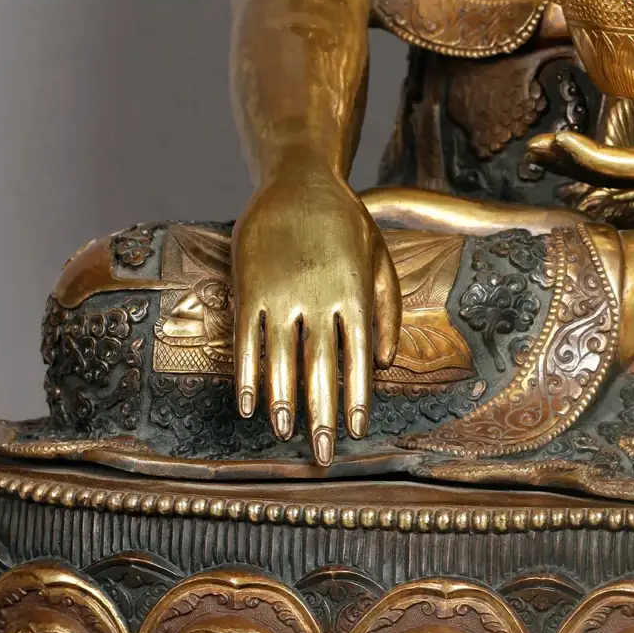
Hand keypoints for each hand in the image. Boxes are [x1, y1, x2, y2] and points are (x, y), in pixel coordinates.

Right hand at [233, 151, 399, 466]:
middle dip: (322, 416)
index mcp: (356, 294)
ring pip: (280, 359)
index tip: (356, 431)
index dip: (356, 399)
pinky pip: (247, 340)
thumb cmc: (346, 222)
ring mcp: (281, 293)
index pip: (358, 359)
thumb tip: (384, 364)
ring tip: (285, 434)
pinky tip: (248, 406)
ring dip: (281, 402)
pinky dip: (246, 375)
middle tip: (323, 455)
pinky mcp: (249, 287)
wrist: (298, 178)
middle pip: (320, 368)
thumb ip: (387, 310)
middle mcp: (319, 298)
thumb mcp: (380, 258)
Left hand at [529, 91, 633, 201]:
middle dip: (569, 164)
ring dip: (578, 174)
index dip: (588, 157)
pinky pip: (633, 192)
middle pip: (611, 180)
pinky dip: (601, 185)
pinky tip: (575, 180)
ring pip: (616, 187)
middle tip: (530, 149)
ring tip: (540, 157)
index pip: (627, 167)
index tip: (557, 141)